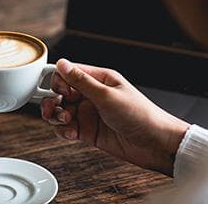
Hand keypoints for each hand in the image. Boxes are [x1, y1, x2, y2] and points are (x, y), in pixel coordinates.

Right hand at [41, 59, 188, 175]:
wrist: (155, 145)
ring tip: (65, 120)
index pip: (68, 74)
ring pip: (60, 111)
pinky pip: (66, 128)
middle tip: (53, 108)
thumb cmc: (141, 115)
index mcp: (98, 79)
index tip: (58, 91)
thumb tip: (62, 64)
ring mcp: (88, 113)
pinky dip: (63, 131)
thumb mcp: (107, 95)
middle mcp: (91, 95)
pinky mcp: (87, 131)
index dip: (58, 81)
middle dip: (52, 100)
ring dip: (56, 116)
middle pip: (59, 93)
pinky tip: (71, 133)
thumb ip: (80, 81)